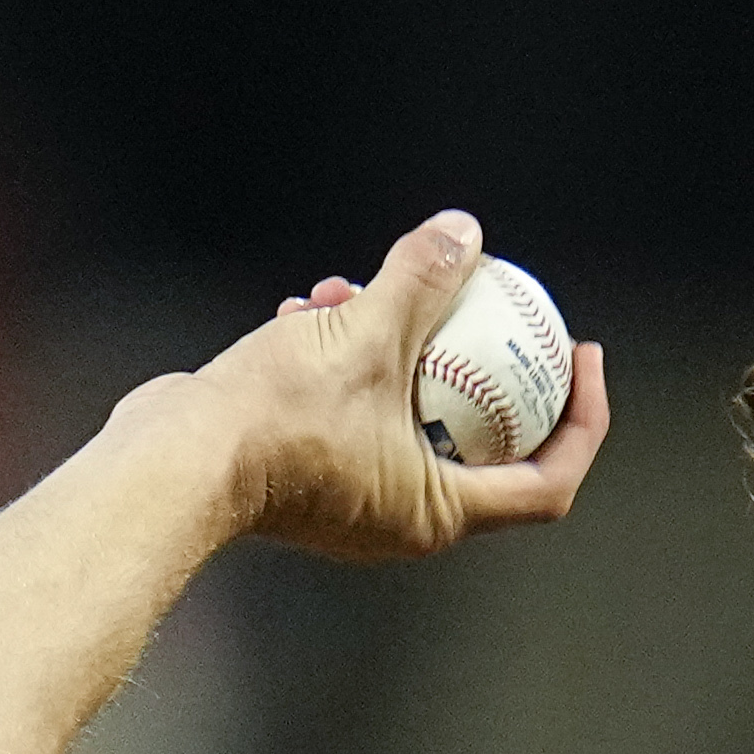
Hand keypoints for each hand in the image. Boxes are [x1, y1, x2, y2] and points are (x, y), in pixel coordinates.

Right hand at [153, 209, 613, 565]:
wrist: (170, 462)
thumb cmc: (276, 419)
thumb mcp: (367, 335)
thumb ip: (422, 282)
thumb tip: (465, 232)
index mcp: (439, 514)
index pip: (548, 481)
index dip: (583, 419)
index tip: (581, 357)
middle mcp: (402, 521)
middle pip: (481, 441)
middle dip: (484, 365)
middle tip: (493, 307)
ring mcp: (352, 504)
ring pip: (402, 415)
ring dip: (397, 346)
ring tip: (362, 287)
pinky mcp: (305, 477)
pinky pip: (349, 412)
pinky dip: (344, 360)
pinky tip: (315, 304)